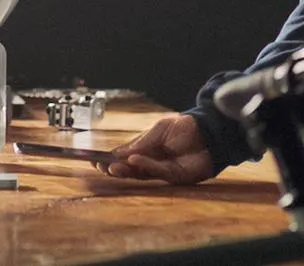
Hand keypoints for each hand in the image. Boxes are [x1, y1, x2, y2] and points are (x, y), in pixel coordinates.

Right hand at [96, 114, 216, 184]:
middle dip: (114, 168)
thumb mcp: (159, 128)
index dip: (110, 159)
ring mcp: (163, 170)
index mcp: (147, 149)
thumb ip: (142, 141)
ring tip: (112, 167)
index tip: (95, 160)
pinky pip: (157, 171)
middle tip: (100, 167)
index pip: (125, 156)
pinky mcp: (175, 176)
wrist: (209, 131)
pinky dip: (145, 166)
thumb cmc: (185, 127)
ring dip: (126, 170)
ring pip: (140, 173)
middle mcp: (153, 161)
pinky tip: (135, 160)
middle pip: (130, 168)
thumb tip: (122, 152)